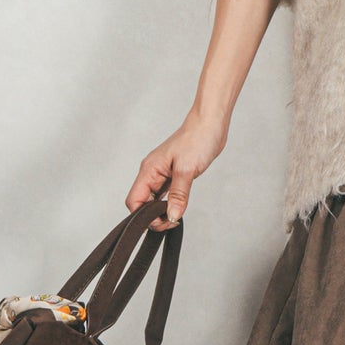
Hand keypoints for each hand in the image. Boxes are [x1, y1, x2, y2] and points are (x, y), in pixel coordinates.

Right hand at [127, 108, 228, 230]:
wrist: (210, 123)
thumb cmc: (197, 139)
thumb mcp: (187, 169)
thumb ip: (178, 194)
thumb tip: (172, 215)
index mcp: (149, 170)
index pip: (134, 200)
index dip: (144, 216)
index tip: (164, 221)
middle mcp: (152, 172)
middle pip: (142, 203)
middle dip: (154, 216)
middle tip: (173, 221)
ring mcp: (162, 173)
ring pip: (153, 199)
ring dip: (162, 211)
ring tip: (176, 217)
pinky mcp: (173, 174)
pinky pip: (165, 193)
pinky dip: (169, 203)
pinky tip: (178, 207)